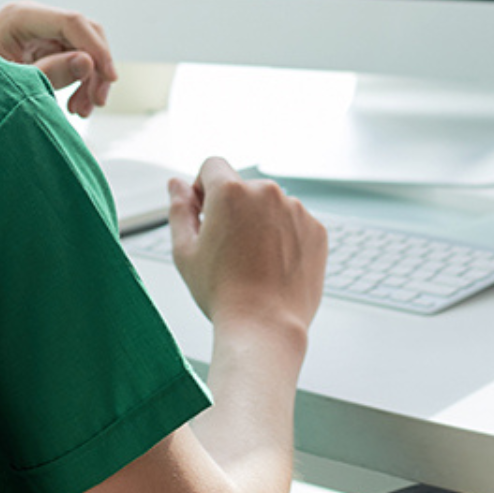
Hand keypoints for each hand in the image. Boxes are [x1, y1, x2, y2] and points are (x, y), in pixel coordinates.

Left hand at [0, 1, 116, 116]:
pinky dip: (80, 82)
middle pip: (83, 33)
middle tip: (96, 102)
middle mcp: (32, 18)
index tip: (110, 78)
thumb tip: (88, 63)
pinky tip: (75, 106)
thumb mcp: (12, 85)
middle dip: (96, 67)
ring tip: (81, 110)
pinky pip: (75, 60)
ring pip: (84, 48)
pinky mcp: (43, 48)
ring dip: (90, 79)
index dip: (96, 49)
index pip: (71, 22)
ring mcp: (39, 32)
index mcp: (18, 17)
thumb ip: (50, 73)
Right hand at [167, 158, 326, 336]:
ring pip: (271, 206)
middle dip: (235, 209)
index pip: (212, 166)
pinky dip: (286, 238)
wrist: (265, 326)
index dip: (204, 188)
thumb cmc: (222, 293)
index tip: (206, 215)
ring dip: (262, 223)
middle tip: (229, 250)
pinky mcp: (317, 230)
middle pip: (244, 187)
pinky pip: (295, 223)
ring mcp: (297, 210)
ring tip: (254, 263)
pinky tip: (274, 267)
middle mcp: (267, 192)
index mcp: (231, 191)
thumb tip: (176, 184)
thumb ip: (179, 209)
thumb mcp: (185, 250)